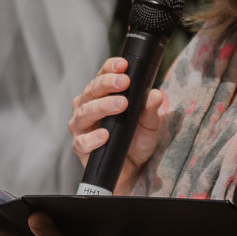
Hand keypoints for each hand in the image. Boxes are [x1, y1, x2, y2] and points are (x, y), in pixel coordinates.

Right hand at [68, 57, 167, 188]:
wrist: (132, 171)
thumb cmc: (136, 142)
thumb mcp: (149, 124)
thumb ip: (150, 109)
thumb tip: (155, 94)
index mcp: (100, 97)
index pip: (101, 77)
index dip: (110, 68)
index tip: (124, 64)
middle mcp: (86, 108)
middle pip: (91, 91)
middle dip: (107, 84)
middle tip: (124, 82)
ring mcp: (81, 127)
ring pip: (84, 112)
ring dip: (101, 106)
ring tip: (120, 105)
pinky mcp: (81, 147)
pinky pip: (82, 141)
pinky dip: (93, 138)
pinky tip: (105, 135)